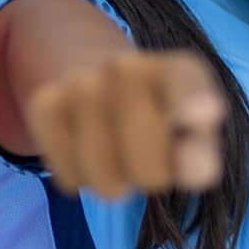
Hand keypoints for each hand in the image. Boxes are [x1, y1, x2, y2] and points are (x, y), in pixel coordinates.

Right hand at [23, 50, 224, 197]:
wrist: (86, 68)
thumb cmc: (153, 113)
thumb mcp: (188, 126)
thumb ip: (200, 150)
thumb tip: (196, 171)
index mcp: (176, 70)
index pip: (187, 83)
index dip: (194, 102)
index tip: (205, 114)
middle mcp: (126, 67)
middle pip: (149, 167)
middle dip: (152, 176)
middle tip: (148, 151)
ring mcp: (80, 84)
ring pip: (105, 181)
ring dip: (114, 180)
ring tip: (116, 149)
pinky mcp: (43, 104)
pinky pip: (69, 177)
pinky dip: (79, 176)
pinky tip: (84, 146)